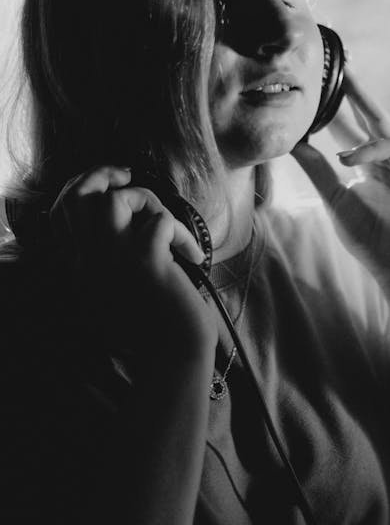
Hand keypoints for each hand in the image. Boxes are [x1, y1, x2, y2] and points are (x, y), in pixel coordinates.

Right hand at [50, 166, 216, 361]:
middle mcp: (90, 263)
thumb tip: (130, 200)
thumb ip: (119, 244)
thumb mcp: (129, 275)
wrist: (177, 351)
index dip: (85, 184)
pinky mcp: (145, 265)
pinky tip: (192, 257)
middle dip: (103, 174)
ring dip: (148, 203)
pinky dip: (181, 234)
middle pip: (78, 197)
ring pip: (115, 202)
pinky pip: (160, 223)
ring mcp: (114, 263)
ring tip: (169, 231)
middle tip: (128, 174)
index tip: (115, 179)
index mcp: (83, 265)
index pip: (63, 209)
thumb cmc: (160, 314)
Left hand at [292, 72, 389, 279]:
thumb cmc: (367, 236)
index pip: (350, 126)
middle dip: (356, 92)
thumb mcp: (334, 198)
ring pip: (387, 125)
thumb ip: (317, 169)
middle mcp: (388, 157)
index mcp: (368, 162)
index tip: (319, 86)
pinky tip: (351, 157)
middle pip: (371, 117)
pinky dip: (374, 149)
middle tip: (340, 66)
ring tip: (345, 87)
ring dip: (366, 106)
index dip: (336, 106)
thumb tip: (294, 143)